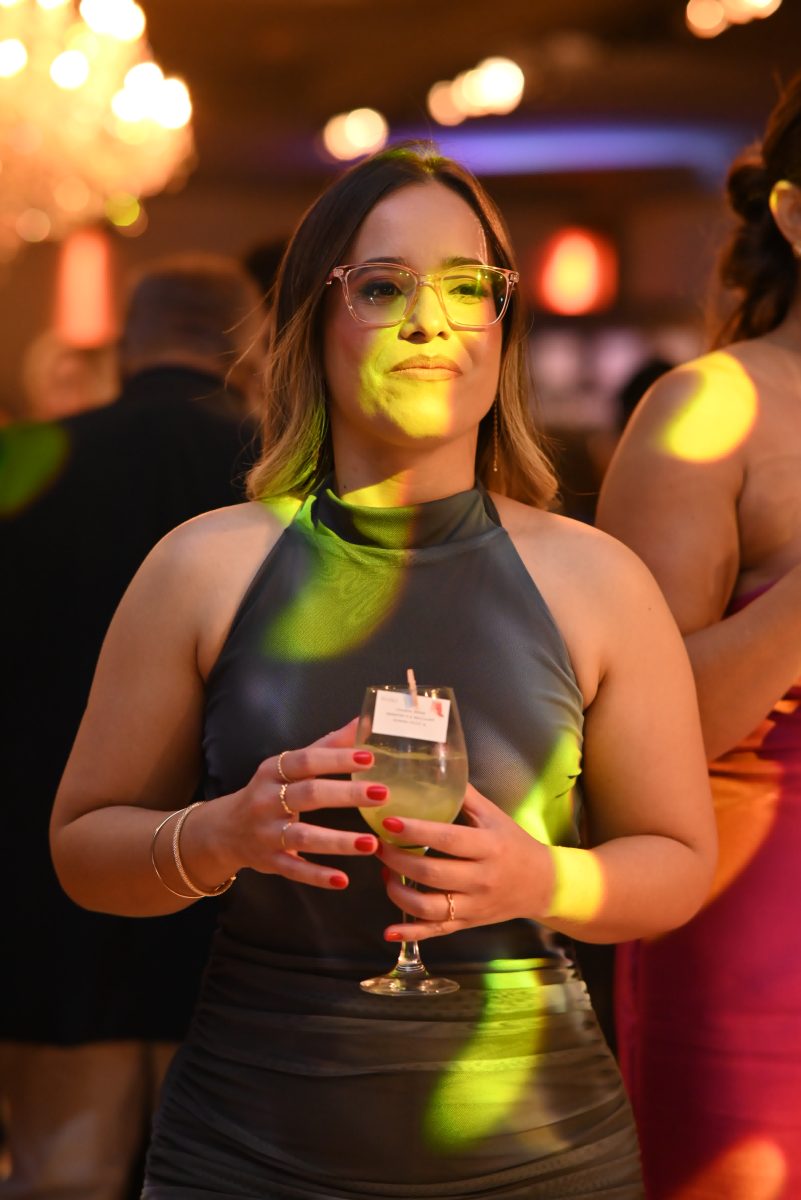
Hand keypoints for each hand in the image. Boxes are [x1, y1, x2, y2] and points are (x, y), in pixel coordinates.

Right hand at [216, 719, 387, 889]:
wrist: (225, 830)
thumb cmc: (270, 791)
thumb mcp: (290, 765)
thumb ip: (326, 745)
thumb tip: (362, 721)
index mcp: (274, 771)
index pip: (306, 760)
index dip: (336, 759)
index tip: (369, 758)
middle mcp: (267, 800)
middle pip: (308, 794)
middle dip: (346, 794)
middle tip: (382, 794)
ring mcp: (266, 833)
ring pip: (303, 837)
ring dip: (338, 841)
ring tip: (370, 843)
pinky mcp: (269, 861)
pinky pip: (294, 869)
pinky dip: (317, 875)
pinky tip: (342, 879)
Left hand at [376, 784, 552, 941]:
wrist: (541, 884)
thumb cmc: (512, 843)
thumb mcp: (494, 815)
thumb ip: (463, 795)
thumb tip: (432, 767)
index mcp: (488, 847)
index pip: (447, 839)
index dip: (416, 831)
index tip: (388, 821)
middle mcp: (481, 879)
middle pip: (431, 873)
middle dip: (397, 858)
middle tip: (378, 844)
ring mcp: (473, 906)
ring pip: (428, 907)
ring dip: (398, 891)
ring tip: (385, 872)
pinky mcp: (467, 924)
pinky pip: (435, 932)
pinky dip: (410, 933)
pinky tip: (389, 929)